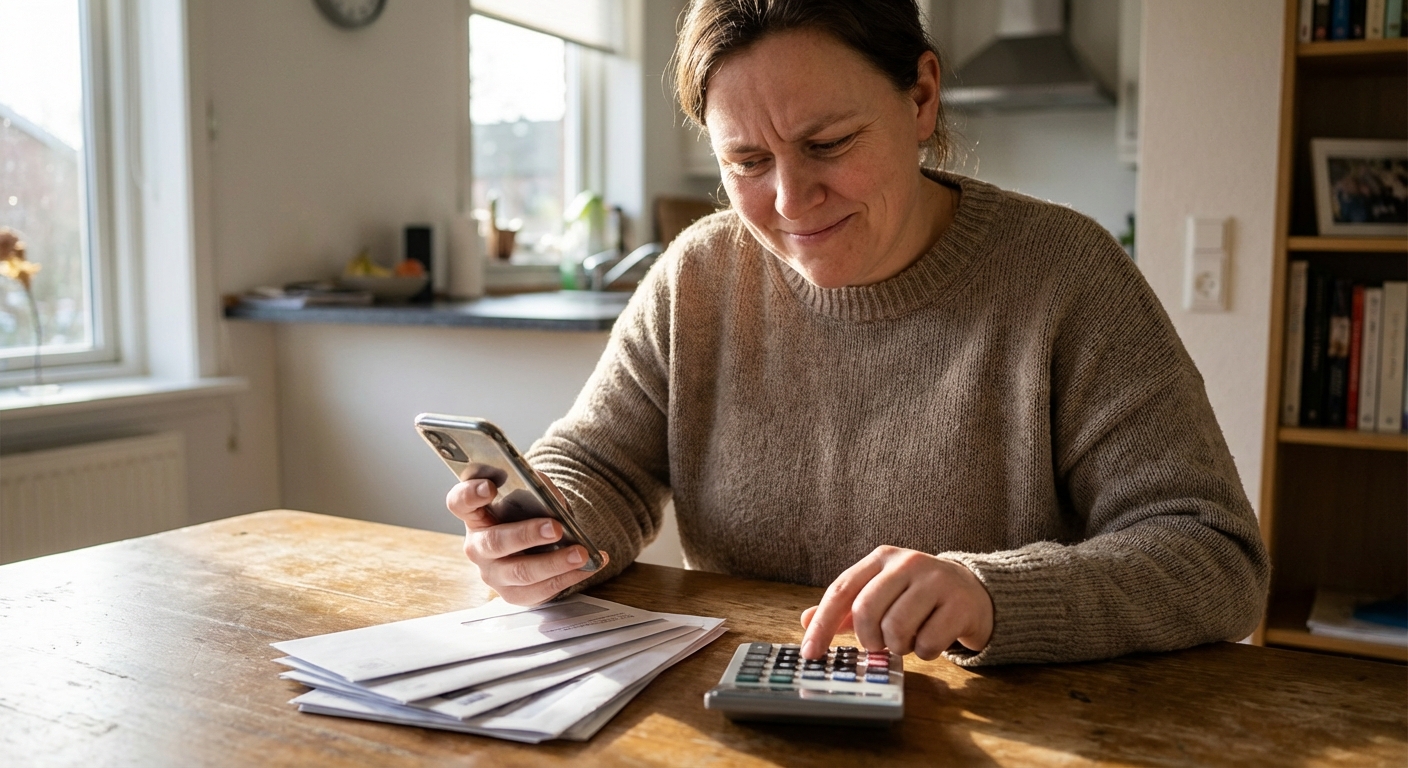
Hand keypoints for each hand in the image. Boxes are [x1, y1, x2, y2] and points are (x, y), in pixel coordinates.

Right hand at [445, 475, 607, 605]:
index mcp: (475, 516)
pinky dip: (567, 578)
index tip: (490, 486)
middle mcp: (478, 547)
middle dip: (527, 535)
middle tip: (555, 527)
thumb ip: (534, 491)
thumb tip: (548, 499)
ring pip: (521, 572)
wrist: (537, 542)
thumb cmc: (528, 514)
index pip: (460, 503)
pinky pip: (540, 591)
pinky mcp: (513, 594)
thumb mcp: (530, 496)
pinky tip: (586, 566)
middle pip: (495, 543)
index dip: (471, 494)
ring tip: (580, 553)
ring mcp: (493, 574)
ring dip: (554, 563)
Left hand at [799, 546, 992, 659]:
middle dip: (869, 638)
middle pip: (866, 611)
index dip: (823, 624)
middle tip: (879, 644)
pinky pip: (928, 643)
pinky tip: (932, 638)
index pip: (842, 590)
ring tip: (909, 639)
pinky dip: (925, 651)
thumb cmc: (918, 596)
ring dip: (899, 646)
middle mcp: (907, 563)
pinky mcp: (960, 603)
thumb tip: (805, 620)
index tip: (810, 653)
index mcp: (881, 558)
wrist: (973, 592)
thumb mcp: (881, 594)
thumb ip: (846, 608)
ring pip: (897, 629)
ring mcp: (936, 581)